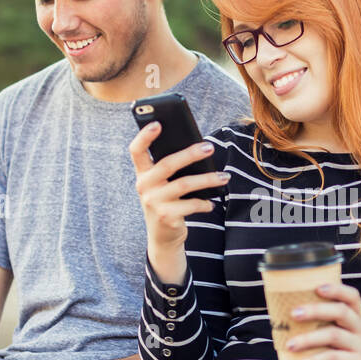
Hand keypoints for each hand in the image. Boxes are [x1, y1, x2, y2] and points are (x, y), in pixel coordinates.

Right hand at [128, 122, 228, 251]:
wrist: (163, 236)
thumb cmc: (167, 202)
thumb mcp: (163, 185)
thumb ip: (171, 168)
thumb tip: (200, 148)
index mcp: (142, 174)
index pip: (136, 151)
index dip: (144, 136)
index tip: (158, 123)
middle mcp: (144, 187)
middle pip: (167, 164)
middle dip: (190, 153)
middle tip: (210, 147)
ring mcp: (154, 203)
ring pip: (185, 184)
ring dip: (208, 179)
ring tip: (224, 176)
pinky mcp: (166, 217)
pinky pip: (191, 205)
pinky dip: (205, 203)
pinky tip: (211, 203)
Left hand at [285, 283, 360, 359]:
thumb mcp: (334, 341)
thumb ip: (319, 327)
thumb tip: (279, 315)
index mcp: (356, 319)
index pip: (352, 297)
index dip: (336, 289)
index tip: (316, 288)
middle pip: (342, 312)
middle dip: (316, 310)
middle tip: (293, 313)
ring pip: (334, 335)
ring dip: (308, 338)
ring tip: (289, 345)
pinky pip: (334, 358)